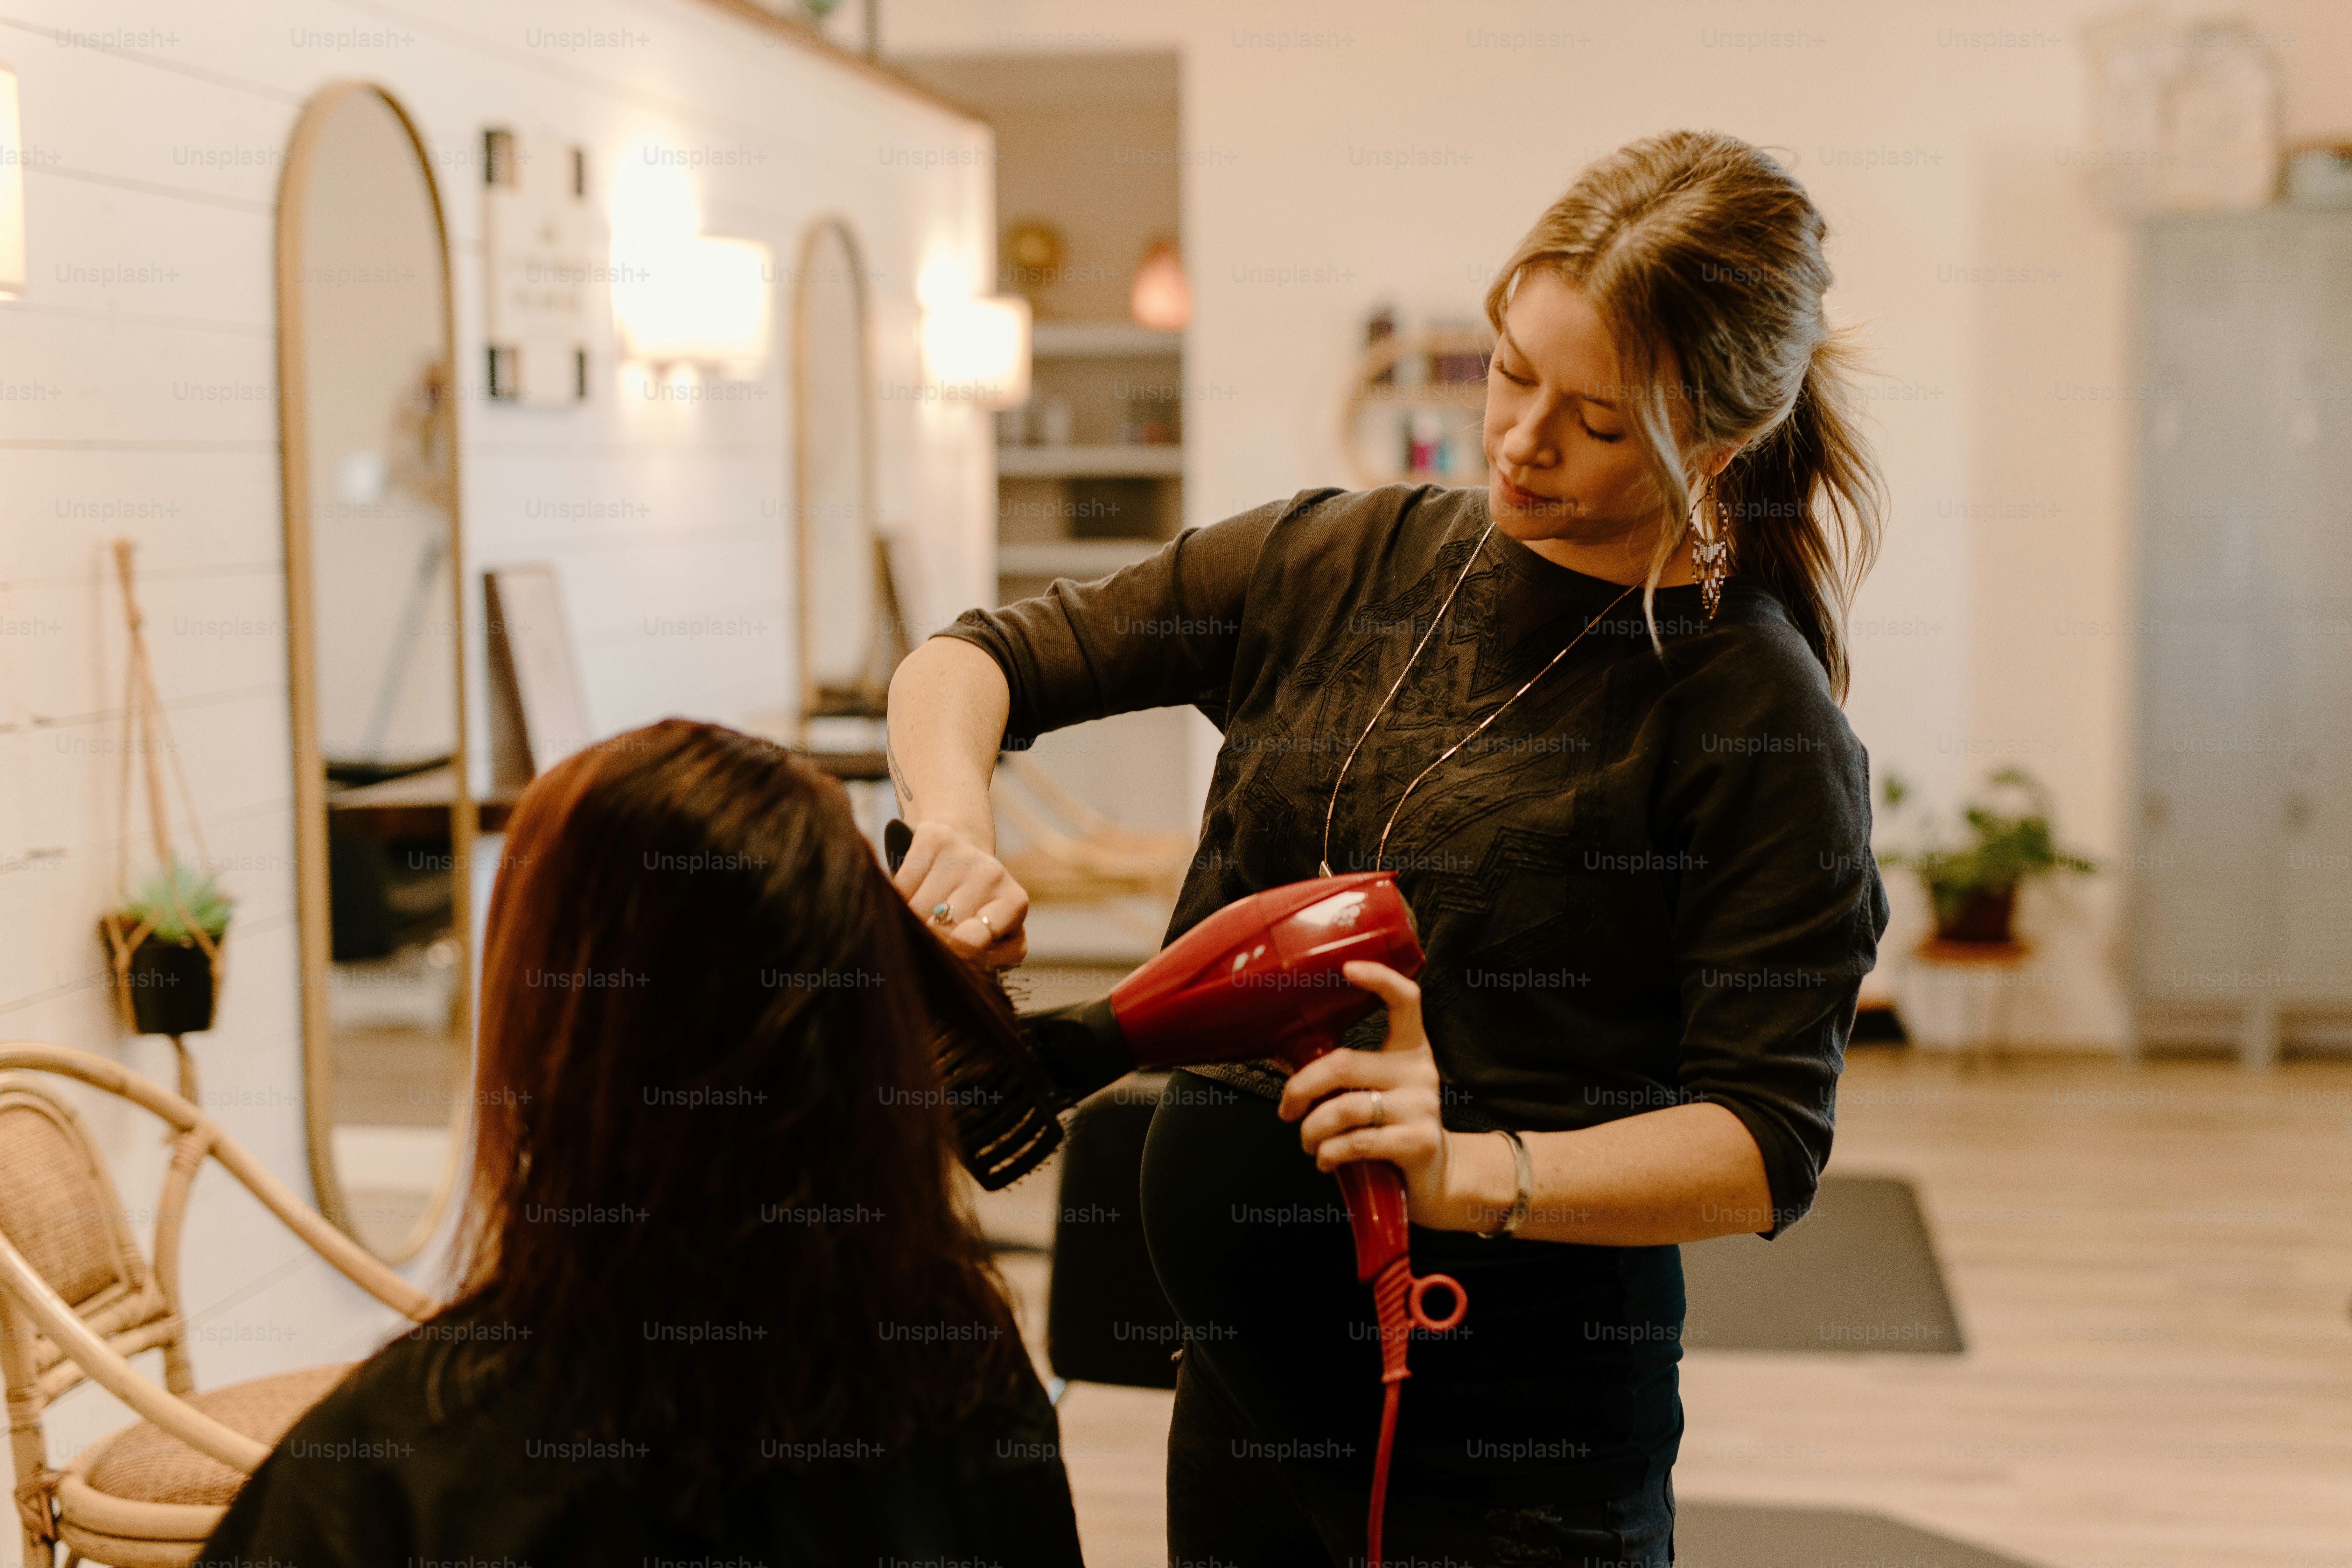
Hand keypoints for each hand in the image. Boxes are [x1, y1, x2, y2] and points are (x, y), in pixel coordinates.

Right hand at [890, 819, 1029, 968]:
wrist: (966, 852)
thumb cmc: (980, 906)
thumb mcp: (998, 937)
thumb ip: (989, 958)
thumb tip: (961, 970)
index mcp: (1014, 903)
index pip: (969, 941)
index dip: (950, 956)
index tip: (946, 958)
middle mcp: (992, 874)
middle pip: (940, 928)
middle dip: (930, 940)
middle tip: (931, 938)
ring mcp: (963, 854)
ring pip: (916, 908)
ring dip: (911, 920)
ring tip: (923, 915)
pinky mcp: (934, 837)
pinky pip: (902, 883)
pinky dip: (900, 896)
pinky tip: (914, 893)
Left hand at [1276, 961, 1452, 1222]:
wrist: (1437, 1176)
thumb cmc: (1393, 1127)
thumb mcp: (1377, 1090)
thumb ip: (1344, 1073)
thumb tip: (1284, 1059)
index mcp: (1410, 1049)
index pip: (1405, 1000)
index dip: (1379, 979)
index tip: (1347, 968)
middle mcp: (1419, 1072)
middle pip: (1344, 1063)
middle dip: (1301, 1088)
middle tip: (1287, 1110)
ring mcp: (1422, 1107)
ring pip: (1345, 1107)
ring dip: (1312, 1130)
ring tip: (1309, 1142)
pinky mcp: (1419, 1142)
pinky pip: (1357, 1143)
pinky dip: (1329, 1154)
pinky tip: (1326, 1160)